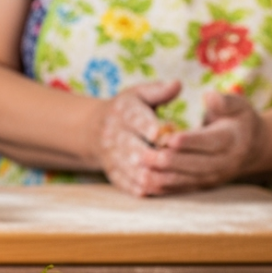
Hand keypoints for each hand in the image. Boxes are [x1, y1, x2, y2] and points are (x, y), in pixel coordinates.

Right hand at [97, 80, 180, 195]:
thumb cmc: (127, 109)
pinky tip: (160, 188)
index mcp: (122, 111)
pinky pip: (126, 184)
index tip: (162, 133)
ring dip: (149, 175)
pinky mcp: (112, 173)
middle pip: (132, 148)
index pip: (135, 119)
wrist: (93, 129)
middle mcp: (112, 134)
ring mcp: (110, 156)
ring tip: (170, 177)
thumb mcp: (139, 94)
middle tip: (172, 160)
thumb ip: (159, 91)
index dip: (149, 127)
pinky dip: (142, 188)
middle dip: (152, 155)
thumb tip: (178, 84)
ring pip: (130, 169)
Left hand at [139, 91, 265, 193]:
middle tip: (144, 155)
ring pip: (187, 181)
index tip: (169, 138)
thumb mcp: (237, 105)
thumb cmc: (238, 119)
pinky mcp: (203, 186)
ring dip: (163, 177)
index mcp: (231, 140)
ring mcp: (214, 178)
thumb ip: (223, 101)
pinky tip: (144, 184)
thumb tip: (209, 97)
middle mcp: (224, 163)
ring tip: (140, 171)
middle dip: (169, 161)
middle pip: (195, 165)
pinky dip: (164, 188)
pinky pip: (182, 190)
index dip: (190, 141)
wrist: (252, 147)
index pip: (209, 142)